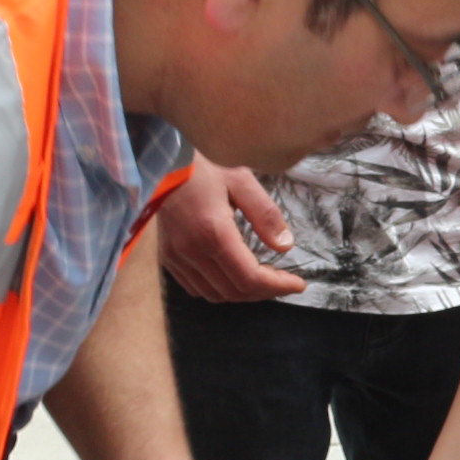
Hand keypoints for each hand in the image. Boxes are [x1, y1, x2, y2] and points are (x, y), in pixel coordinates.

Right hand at [157, 158, 304, 301]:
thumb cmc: (204, 169)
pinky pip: (197, 288)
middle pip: (235, 291)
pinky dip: (220, 290)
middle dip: (265, 291)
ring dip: (243, 293)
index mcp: (213, 233)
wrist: (161, 165)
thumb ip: (266, 215)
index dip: (277, 286)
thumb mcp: (242, 182)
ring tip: (263, 280)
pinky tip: (234, 276)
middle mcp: (192, 251)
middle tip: (284, 281)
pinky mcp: (169, 258)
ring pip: (215, 295)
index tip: (298, 284)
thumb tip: (285, 246)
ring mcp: (177, 257)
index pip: (249, 277)